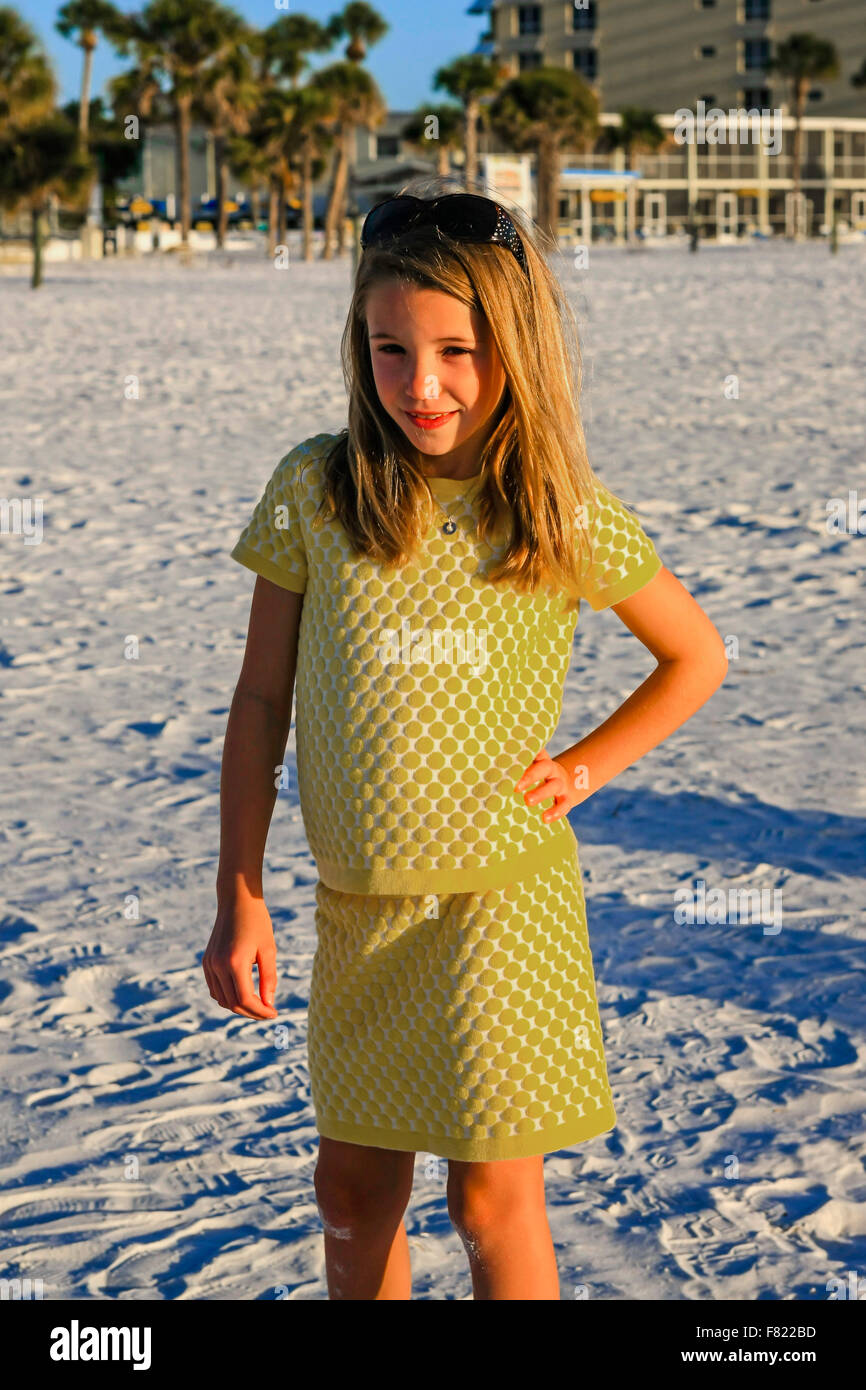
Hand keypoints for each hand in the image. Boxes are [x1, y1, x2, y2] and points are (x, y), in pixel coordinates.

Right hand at [202, 893, 278, 1019]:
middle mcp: (218, 965)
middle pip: (232, 1003)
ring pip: (222, 999)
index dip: (260, 1011)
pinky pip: (215, 989)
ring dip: (239, 1007)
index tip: (274, 1013)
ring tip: (258, 1005)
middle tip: (268, 1012)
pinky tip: (243, 994)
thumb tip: (269, 1005)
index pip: (246, 999)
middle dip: (251, 1012)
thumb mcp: (269, 950)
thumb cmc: (257, 923)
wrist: (237, 901)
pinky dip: (227, 997)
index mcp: (235, 962)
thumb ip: (269, 979)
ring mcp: (209, 964)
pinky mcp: (206, 962)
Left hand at [515, 747, 580, 823]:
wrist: (563, 785)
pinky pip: (564, 804)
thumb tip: (481, 770)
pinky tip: (545, 818)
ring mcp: (560, 784)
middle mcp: (551, 770)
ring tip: (527, 801)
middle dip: (531, 776)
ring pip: (554, 786)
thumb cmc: (533, 777)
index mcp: (539, 759)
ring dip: (541, 793)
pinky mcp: (566, 799)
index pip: (535, 752)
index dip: (526, 754)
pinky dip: (556, 812)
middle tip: (516, 786)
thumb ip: (509, 770)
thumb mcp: (525, 770)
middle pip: (545, 767)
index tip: (511, 759)